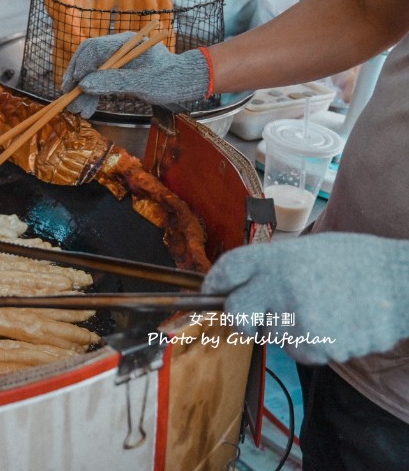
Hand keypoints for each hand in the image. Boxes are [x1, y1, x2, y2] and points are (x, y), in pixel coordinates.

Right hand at [60, 32, 210, 118]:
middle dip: (77, 82)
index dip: (78, 66)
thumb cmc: (171, 79)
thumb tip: (85, 84)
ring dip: (84, 92)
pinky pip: (101, 81)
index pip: (92, 49)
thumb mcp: (143, 83)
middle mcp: (119, 49)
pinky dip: (94, 94)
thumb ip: (113, 82)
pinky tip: (89, 108)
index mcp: (125, 43)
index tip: (71, 86)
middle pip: (88, 61)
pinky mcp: (120, 72)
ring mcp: (119, 60)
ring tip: (79, 111)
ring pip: (92, 73)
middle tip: (70, 102)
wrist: (188, 82)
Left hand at [202, 233, 408, 364]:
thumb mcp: (306, 249)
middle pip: (236, 314)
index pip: (228, 270)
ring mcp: (300, 320)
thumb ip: (270, 268)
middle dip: (243, 317)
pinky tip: (337, 322)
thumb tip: (234, 286)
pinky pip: (302, 351)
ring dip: (289, 330)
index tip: (211, 292)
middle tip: (262, 312)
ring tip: (323, 308)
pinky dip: (314, 342)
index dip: (215, 283)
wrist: (403, 282)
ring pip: (274, 337)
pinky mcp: (321, 346)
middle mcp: (281, 287)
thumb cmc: (354, 262)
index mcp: (277, 258)